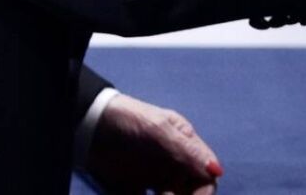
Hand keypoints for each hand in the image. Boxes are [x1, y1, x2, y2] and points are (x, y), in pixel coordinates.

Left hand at [82, 91, 220, 194]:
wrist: (88, 124)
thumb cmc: (128, 119)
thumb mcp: (159, 130)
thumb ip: (187, 151)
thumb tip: (217, 171)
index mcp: (185, 146)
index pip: (205, 175)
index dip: (204, 192)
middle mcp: (174, 164)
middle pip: (191, 192)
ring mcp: (154, 178)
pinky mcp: (133, 190)